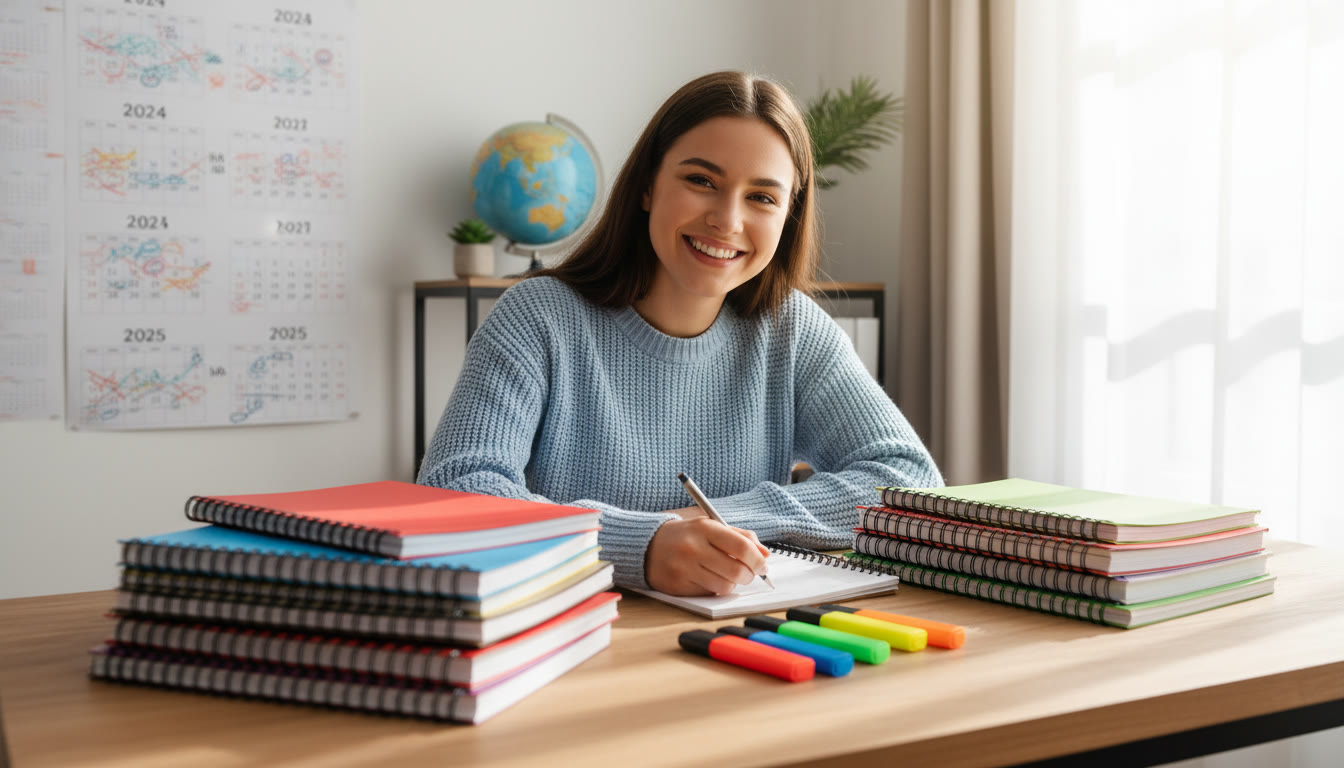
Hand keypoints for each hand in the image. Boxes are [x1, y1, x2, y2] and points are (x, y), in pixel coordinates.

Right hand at [645, 517, 769, 595]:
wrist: (646, 546)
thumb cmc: (685, 535)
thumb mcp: (710, 526)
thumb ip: (739, 537)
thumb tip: (765, 554)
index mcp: (704, 528)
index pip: (741, 546)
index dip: (757, 559)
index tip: (763, 564)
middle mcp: (693, 548)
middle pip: (736, 570)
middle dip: (749, 575)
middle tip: (749, 573)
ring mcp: (684, 569)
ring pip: (725, 586)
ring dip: (733, 583)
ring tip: (727, 574)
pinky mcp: (678, 586)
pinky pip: (709, 593)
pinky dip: (715, 588)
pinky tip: (709, 578)